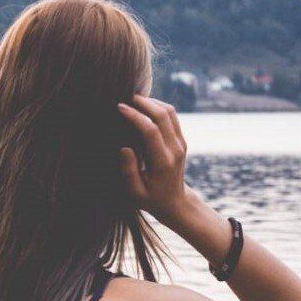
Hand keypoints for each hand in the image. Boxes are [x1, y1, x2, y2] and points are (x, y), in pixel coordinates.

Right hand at [117, 95, 190, 224]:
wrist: (175, 202)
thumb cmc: (151, 199)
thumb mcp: (135, 192)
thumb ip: (128, 171)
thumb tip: (124, 148)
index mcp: (163, 162)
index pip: (150, 131)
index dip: (135, 116)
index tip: (119, 108)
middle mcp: (175, 150)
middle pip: (163, 115)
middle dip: (144, 102)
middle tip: (126, 98)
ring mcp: (180, 143)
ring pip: (170, 112)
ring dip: (152, 102)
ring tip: (134, 100)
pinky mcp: (181, 140)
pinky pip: (172, 117)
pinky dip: (158, 107)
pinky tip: (144, 107)